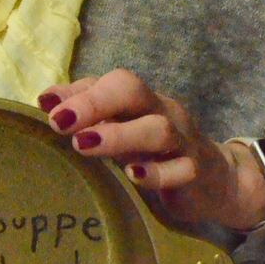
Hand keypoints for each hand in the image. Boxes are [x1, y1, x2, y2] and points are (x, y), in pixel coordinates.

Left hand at [37, 68, 264, 231]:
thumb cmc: (154, 152)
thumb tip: (46, 100)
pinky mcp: (196, 173)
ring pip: (158, 129)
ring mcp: (182, 141)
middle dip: (94, 104)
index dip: (80, 92)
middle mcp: (162, 112)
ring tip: (83, 144)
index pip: (112, 82)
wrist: (219, 181)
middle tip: (60, 122)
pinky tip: (133, 176)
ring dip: (119, 136)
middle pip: (134, 92)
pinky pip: (181, 169)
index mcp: (141, 100)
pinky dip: (157, 173)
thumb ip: (87, 111)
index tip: (46, 106)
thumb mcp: (123, 128)